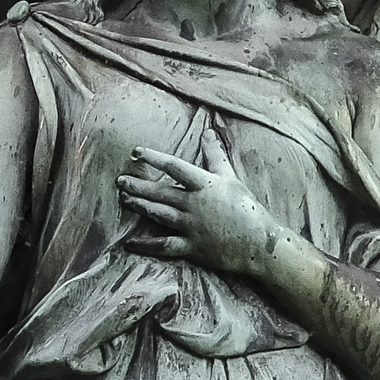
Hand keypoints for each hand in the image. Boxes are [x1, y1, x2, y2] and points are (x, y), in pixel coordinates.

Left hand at [119, 144, 286, 276]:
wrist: (259, 243)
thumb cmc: (247, 208)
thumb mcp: (231, 177)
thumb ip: (215, 155)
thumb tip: (208, 131)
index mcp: (204, 185)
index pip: (173, 166)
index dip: (153, 158)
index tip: (135, 152)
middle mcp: (194, 204)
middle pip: (159, 192)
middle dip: (138, 185)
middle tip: (120, 181)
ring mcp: (191, 227)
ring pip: (158, 214)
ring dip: (140, 206)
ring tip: (125, 199)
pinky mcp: (191, 247)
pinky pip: (164, 246)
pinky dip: (146, 245)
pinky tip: (130, 243)